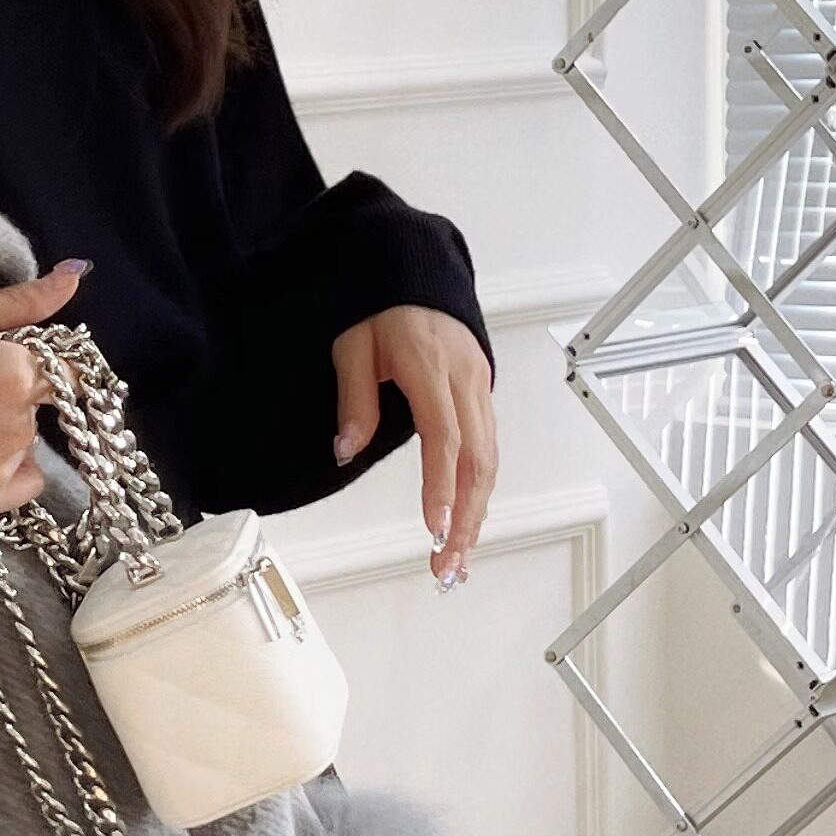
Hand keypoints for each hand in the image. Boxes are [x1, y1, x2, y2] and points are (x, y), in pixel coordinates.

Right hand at [0, 257, 90, 518]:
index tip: (20, 363)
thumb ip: (19, 301)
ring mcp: (1, 469)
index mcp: (17, 374)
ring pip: (23, 443)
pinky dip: (2, 470)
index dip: (49, 365)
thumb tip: (75, 277)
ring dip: (2, 432)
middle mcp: (19, 425)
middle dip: (11, 395)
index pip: (71, 372)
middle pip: (35, 406)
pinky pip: (19, 483)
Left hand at [333, 305, 495, 585]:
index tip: (435, 529)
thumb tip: (345, 450)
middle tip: (448, 565)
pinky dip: (481, 488)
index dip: (442, 487)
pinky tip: (468, 519)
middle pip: (478, 461)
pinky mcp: (482, 393)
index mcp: (432, 367)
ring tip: (458, 557)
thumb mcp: (353, 345)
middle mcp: (466, 380)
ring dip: (477, 513)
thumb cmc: (382, 303)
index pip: (444, 437)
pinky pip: (489, 447)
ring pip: (490, 460)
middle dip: (467, 520)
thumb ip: (354, 399)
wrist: (415, 269)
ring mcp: (479, 387)